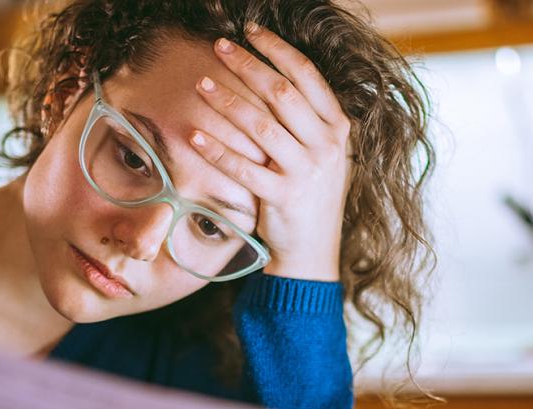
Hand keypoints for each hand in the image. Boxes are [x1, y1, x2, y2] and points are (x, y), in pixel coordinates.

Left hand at [190, 23, 352, 280]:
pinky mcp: (284, 198)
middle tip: (219, 47)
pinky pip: (245, 168)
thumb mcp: (323, 155)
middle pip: (282, 93)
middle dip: (248, 65)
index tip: (251, 32)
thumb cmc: (310, 198)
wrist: (313, 252)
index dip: (277, 49)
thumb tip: (272, 78)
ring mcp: (307, 173)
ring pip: (262, 126)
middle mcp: (327, 147)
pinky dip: (218, 151)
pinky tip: (195, 136)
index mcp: (338, 129)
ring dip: (228, 101)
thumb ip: (307, 121)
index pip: (307, 76)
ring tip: (202, 84)